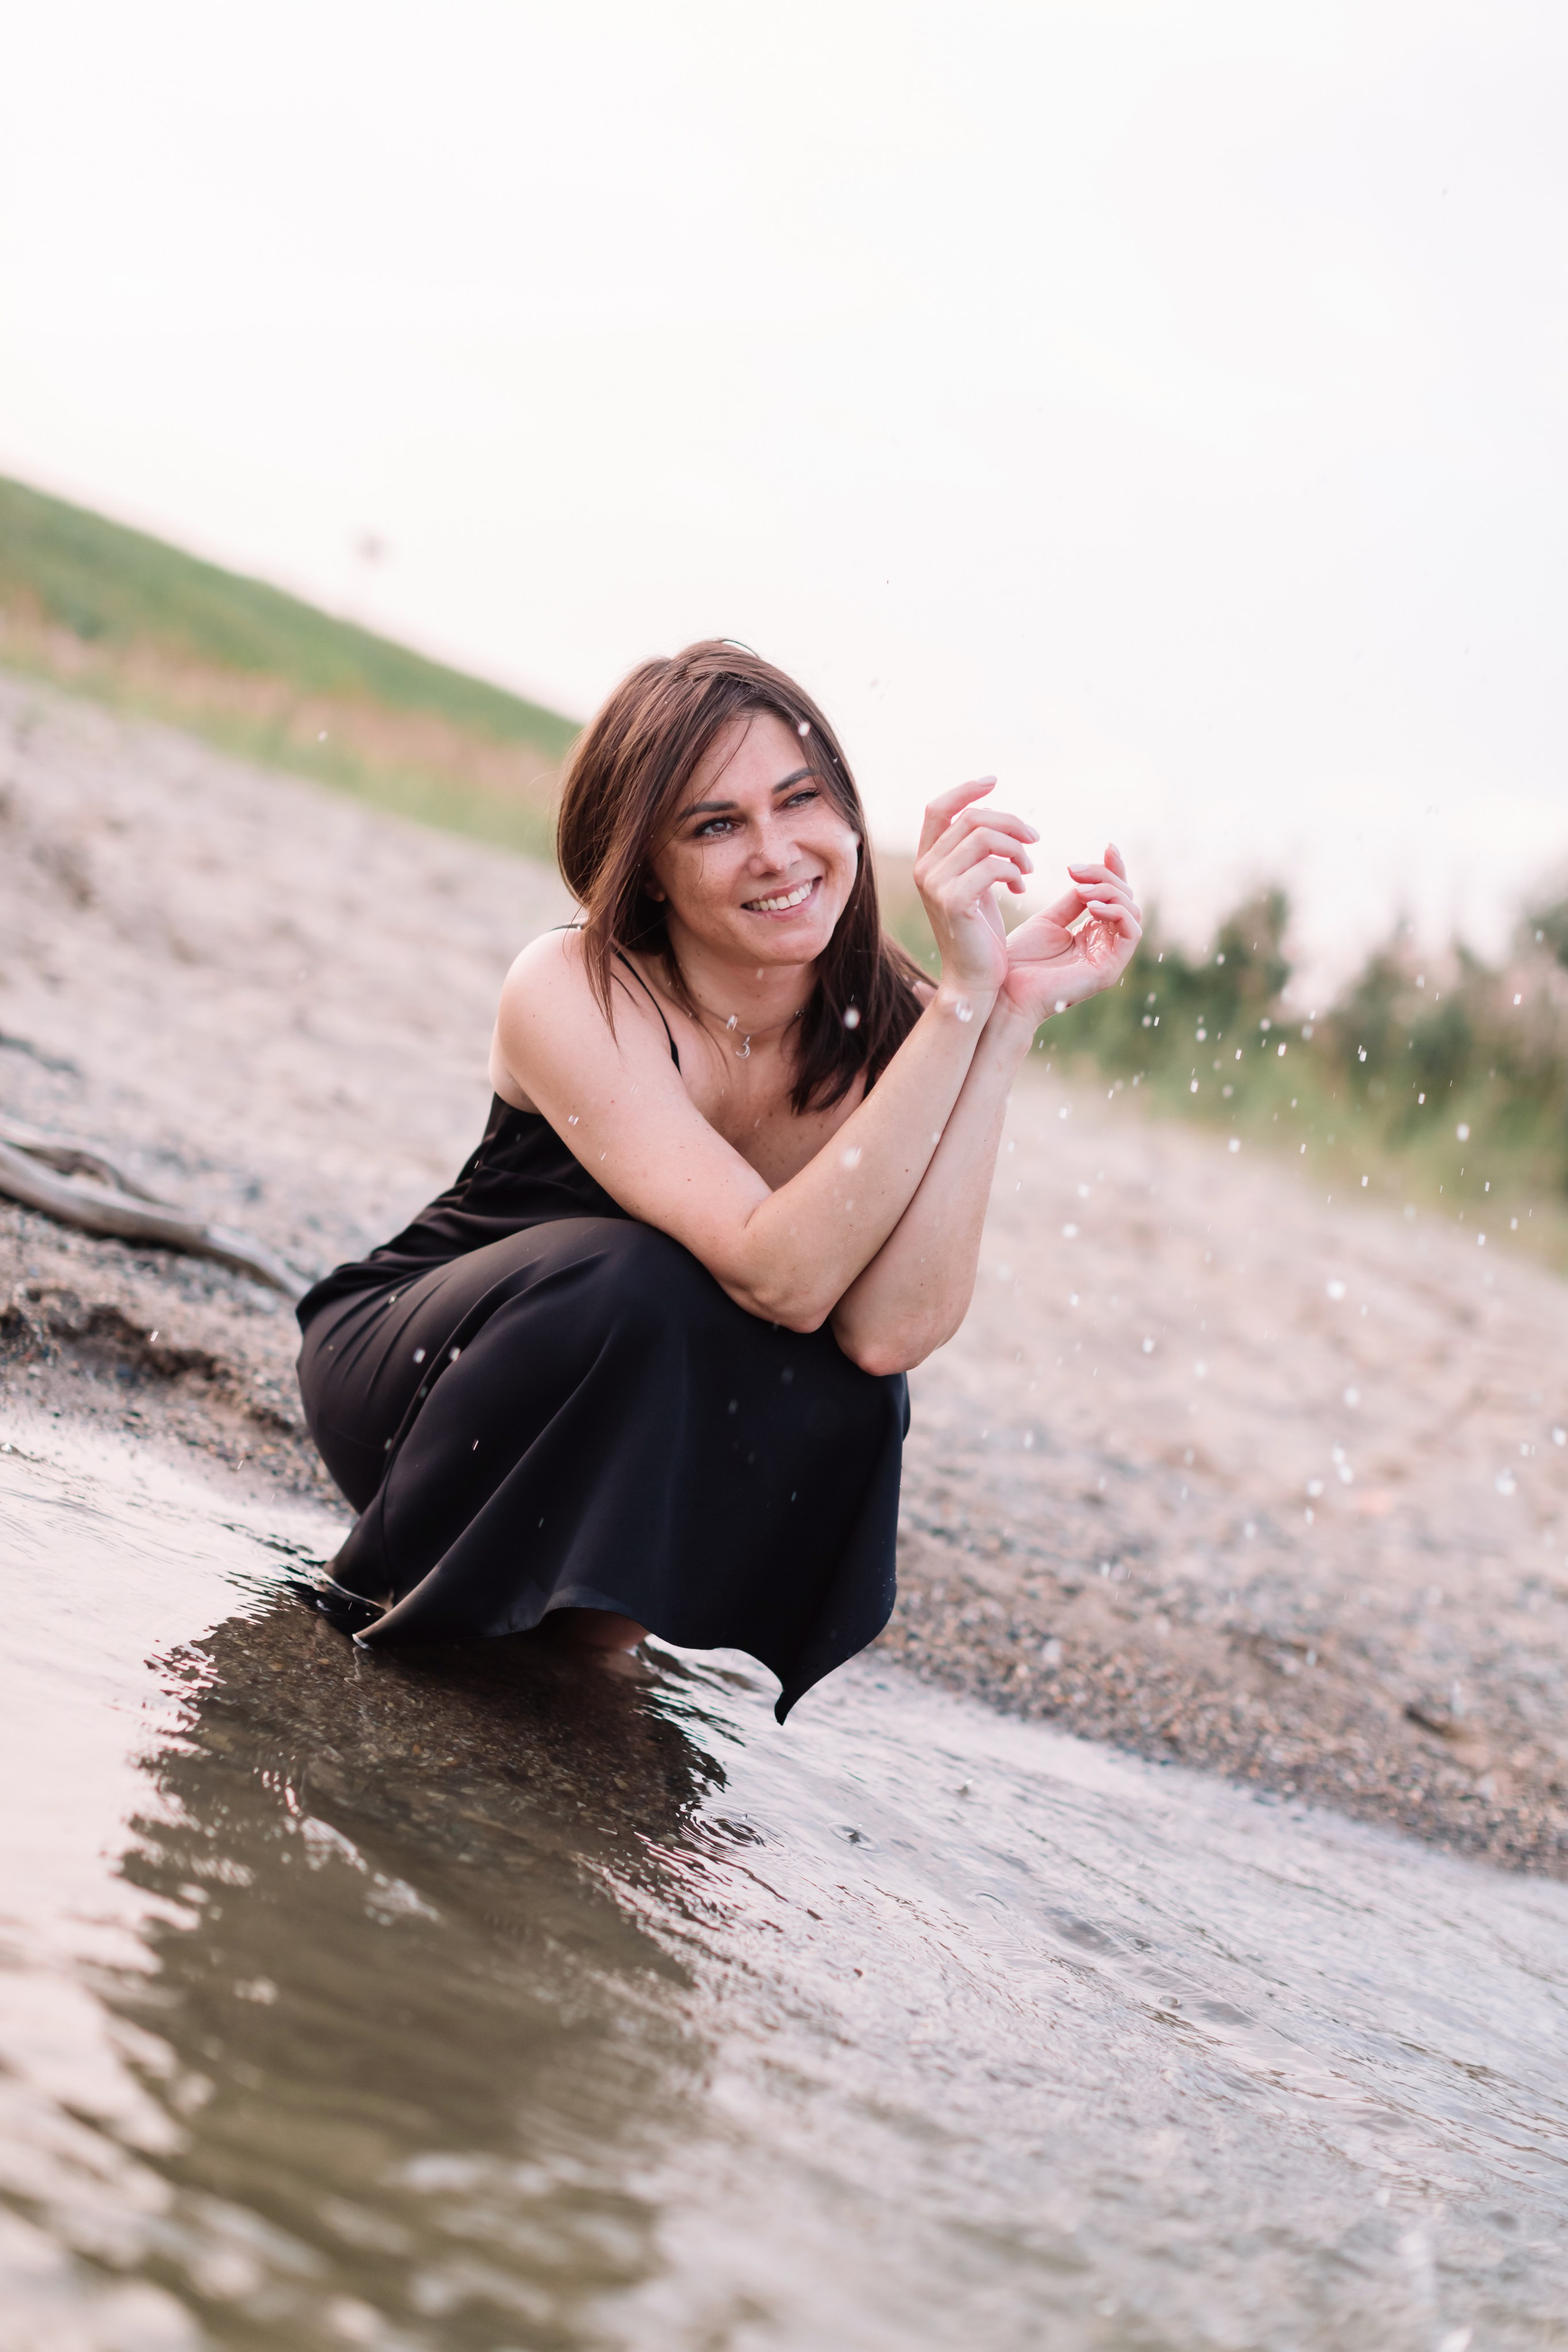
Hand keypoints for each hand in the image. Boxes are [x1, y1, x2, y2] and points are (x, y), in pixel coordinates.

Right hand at [912, 778, 1037, 999]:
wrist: (974, 979)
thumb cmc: (980, 934)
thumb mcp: (976, 885)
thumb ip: (975, 853)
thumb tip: (992, 817)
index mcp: (926, 861)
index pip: (938, 808)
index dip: (966, 790)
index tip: (994, 781)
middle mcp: (924, 869)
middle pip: (970, 819)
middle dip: (1011, 823)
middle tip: (1035, 839)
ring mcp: (935, 885)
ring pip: (984, 837)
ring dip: (1017, 848)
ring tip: (1028, 870)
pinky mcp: (954, 901)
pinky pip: (993, 865)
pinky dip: (1015, 871)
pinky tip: (1021, 889)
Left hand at [997, 844, 1141, 1027]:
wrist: (1003, 992)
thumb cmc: (1019, 960)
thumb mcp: (1047, 920)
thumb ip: (1072, 902)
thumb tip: (1087, 877)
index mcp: (1093, 934)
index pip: (1115, 896)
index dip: (1115, 870)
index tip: (1107, 847)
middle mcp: (1105, 946)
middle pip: (1127, 899)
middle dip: (1106, 876)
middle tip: (1076, 870)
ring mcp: (1109, 959)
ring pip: (1132, 912)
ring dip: (1110, 891)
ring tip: (1081, 888)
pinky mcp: (1109, 970)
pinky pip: (1131, 933)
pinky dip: (1116, 912)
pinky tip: (1090, 904)